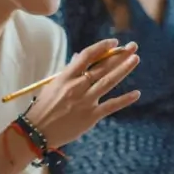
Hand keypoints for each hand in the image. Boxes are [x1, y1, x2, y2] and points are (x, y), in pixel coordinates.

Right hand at [24, 40, 140, 148]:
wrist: (37, 131)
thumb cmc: (43, 107)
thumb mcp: (53, 85)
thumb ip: (68, 72)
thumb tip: (78, 57)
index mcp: (66, 77)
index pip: (87, 55)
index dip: (102, 47)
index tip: (113, 42)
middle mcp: (77, 86)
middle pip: (102, 67)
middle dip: (119, 55)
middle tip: (132, 46)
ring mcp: (85, 101)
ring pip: (108, 82)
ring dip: (123, 69)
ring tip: (135, 59)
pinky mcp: (91, 116)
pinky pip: (111, 106)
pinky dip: (124, 100)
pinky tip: (136, 93)